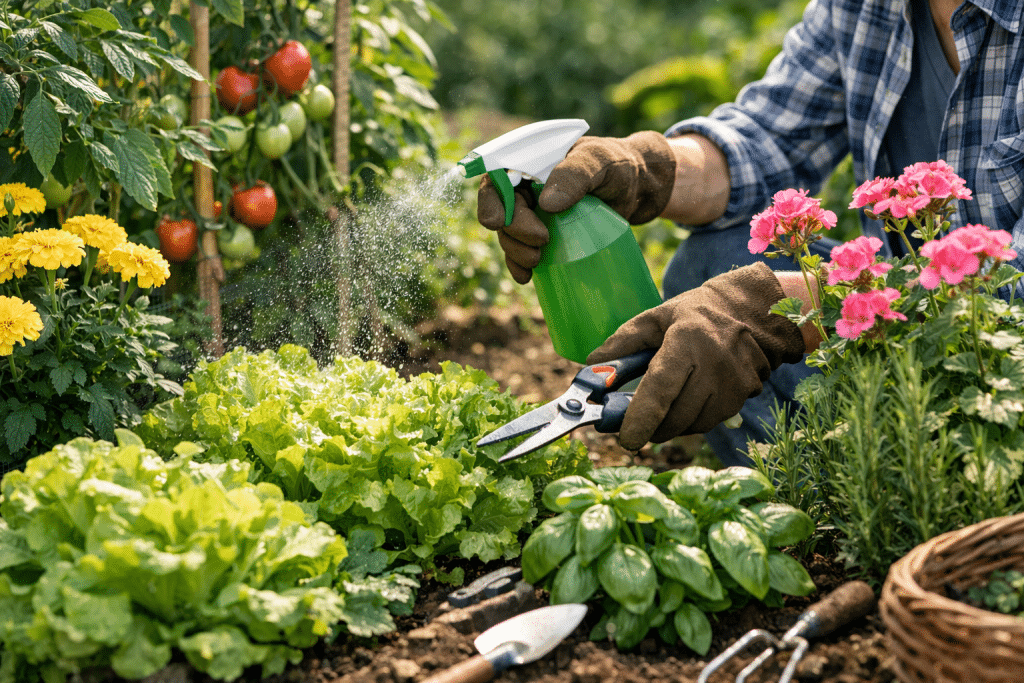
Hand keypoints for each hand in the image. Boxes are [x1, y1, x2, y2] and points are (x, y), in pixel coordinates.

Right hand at [477, 131, 675, 283]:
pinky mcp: (543, 233)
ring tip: (536, 262)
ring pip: (508, 233)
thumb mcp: (600, 163)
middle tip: (539, 244)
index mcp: (530, 161)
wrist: (638, 189)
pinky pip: (522, 249)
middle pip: (500, 210)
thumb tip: (546, 204)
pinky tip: (526, 277)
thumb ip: (576, 175)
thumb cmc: (618, 167)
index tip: (498, 222)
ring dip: (515, 251)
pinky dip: (519, 265)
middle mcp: (525, 186)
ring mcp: (533, 211)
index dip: (490, 201)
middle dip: (511, 231)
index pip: (496, 178)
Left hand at [586, 263, 804, 449]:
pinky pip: (709, 422)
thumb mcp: (655, 318)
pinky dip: (690, 421)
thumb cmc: (695, 314)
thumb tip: (591, 367)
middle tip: (631, 426)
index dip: (642, 417)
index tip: (626, 439)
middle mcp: (714, 365)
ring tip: (660, 409)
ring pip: (692, 425)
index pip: (661, 388)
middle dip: (650, 427)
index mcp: (687, 341)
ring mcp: (733, 383)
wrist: (753, 312)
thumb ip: (622, 343)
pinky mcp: (744, 396)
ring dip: (670, 425)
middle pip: (676, 416)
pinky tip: (685, 403)